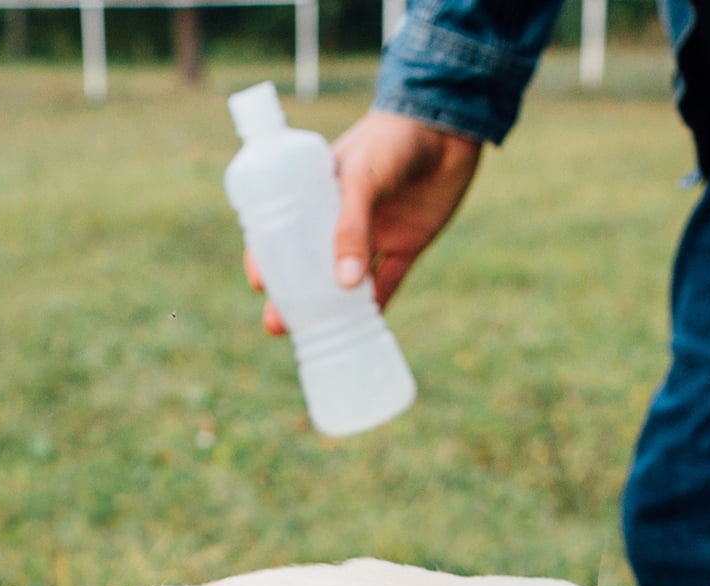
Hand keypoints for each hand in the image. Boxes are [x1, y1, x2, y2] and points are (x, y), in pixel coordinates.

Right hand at [245, 111, 480, 335]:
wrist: (449, 126)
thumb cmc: (393, 139)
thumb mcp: (363, 178)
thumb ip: (351, 228)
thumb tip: (342, 285)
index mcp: (319, 193)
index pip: (285, 229)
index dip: (269, 256)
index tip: (261, 281)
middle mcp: (343, 218)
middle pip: (311, 264)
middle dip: (294, 296)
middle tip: (277, 324)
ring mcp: (375, 233)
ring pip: (346, 281)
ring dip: (331, 309)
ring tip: (313, 335)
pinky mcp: (407, 245)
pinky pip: (388, 282)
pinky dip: (375, 308)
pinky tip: (360, 331)